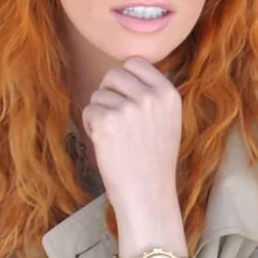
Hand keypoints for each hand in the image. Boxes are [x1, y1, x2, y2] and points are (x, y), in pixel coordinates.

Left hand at [80, 58, 180, 215]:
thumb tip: (126, 68)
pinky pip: (88, 110)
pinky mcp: (107, 123)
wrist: (148, 195)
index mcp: (168, 93)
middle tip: (118, 121)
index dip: (125, 80)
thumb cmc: (154, 161)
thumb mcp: (168, 120)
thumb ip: (152, 93)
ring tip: (116, 137)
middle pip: (114, 74)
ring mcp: (128, 109)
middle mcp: (150, 97)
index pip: (136, 62)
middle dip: (109, 93)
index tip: (127, 101)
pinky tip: (106, 144)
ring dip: (100, 113)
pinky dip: (91, 126)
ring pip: (99, 94)